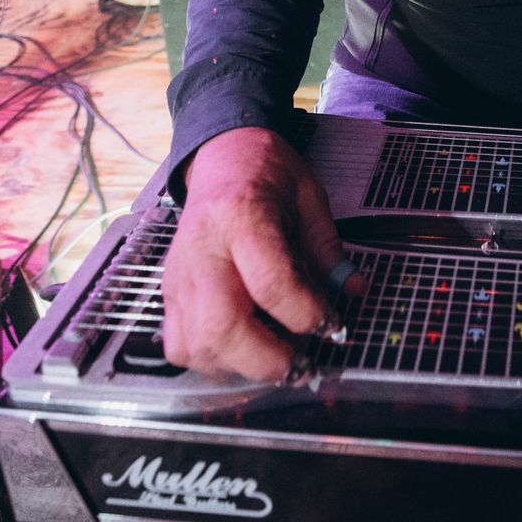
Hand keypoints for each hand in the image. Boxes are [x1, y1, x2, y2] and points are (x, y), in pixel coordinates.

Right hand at [162, 125, 350, 380]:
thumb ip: (328, 248)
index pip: (271, 282)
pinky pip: (180, 345)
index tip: (332, 323)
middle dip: (268, 359)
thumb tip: (352, 291)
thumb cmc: (267, 173)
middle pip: (223, 325)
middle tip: (302, 364)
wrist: (221, 155)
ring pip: (196, 344)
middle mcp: (202, 249)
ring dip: (241, 366)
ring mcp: (180, 274)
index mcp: (241, 215)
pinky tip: (242, 349)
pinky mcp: (169, 291)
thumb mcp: (310, 196)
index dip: (307, 313)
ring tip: (277, 359)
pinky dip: (212, 360)